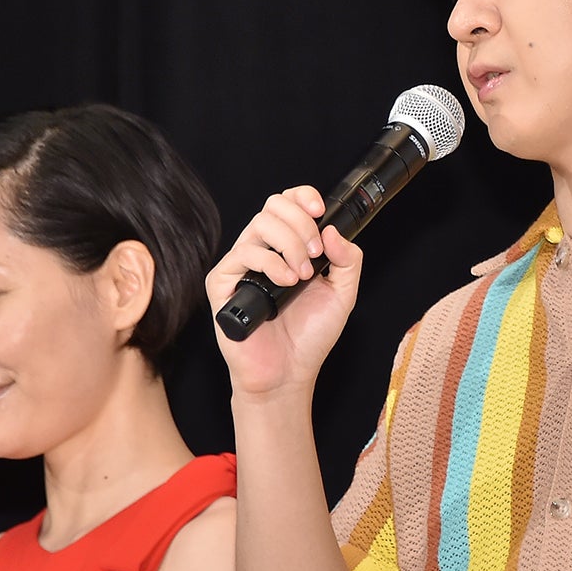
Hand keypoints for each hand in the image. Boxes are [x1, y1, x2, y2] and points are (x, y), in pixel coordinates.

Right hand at [206, 186, 362, 395]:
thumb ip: (348, 260)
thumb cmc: (309, 337)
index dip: (302, 197)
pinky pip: (243, 254)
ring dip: (289, 244)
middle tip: (316, 254)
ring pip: (259, 225)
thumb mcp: (342, 295)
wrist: (288, 374)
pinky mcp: (223, 283)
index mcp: (287, 248)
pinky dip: (270, 263)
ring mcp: (241, 266)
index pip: (287, 204)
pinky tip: (287, 283)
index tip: (320, 210)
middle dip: (301, 224)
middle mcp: (262, 251)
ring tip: (304, 274)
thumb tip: (333, 229)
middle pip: (272, 206)